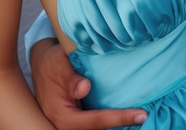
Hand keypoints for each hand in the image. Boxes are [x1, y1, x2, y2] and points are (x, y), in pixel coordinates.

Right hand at [30, 38, 147, 129]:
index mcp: (63, 117)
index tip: (141, 114)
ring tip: (139, 116)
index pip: (96, 121)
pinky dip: (109, 121)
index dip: (120, 118)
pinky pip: (95, 124)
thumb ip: (71, 78)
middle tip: (144, 116)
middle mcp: (67, 126)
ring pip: (97, 129)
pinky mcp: (77, 121)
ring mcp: (72, 126)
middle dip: (121, 125)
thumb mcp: (59, 65)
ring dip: (116, 125)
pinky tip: (125, 113)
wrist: (40, 65)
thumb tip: (85, 88)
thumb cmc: (51, 63)